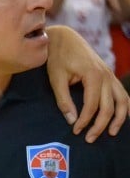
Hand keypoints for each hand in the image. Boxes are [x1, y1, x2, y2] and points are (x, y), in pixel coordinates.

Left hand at [45, 24, 128, 140]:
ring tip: (112, 133)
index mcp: (94, 75)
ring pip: (123, 101)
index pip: (93, 105)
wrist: (64, 38)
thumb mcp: (56, 78)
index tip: (76, 131)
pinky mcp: (110, 76)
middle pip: (110, 107)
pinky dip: (125, 107)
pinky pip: (123, 94)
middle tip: (89, 139)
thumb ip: (64, 100)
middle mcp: (107, 76)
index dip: (85, 121)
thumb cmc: (57, 57)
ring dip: (119, 119)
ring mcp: (111, 75)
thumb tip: (72, 120)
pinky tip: (121, 118)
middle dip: (100, 125)